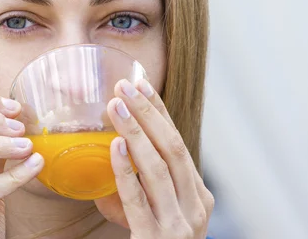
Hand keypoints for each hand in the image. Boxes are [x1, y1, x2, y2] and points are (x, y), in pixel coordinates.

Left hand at [95, 79, 213, 238]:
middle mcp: (196, 206)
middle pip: (174, 148)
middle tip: (125, 86)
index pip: (179, 142)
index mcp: (198, 194)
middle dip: (149, 113)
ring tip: (115, 107)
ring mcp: (181, 225)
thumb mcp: (154, 212)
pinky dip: (127, 171)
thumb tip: (109, 149)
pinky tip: (116, 146)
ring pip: (160, 168)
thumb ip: (139, 184)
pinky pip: (140, 200)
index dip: (160, 111)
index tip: (141, 83)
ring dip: (137, 133)